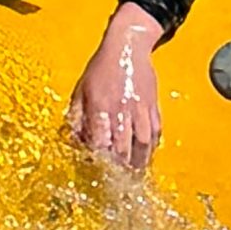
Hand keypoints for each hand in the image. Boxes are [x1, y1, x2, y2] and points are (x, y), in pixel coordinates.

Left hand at [66, 6, 161, 169]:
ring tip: (134, 175)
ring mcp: (140, 109)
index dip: (99, 159)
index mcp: (100, 106)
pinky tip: (146, 155)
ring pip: (142, 144)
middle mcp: (122, 110)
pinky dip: (151, 147)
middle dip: (119, 168)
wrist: (127, 47)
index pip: (99, 141)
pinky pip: (155, 133)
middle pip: (122, 147)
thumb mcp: (80, 89)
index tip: (97, 170)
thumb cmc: (101, 67)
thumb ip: (76, 117)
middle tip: (117, 182)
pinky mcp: (153, 107)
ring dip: (138, 162)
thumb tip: (75, 140)